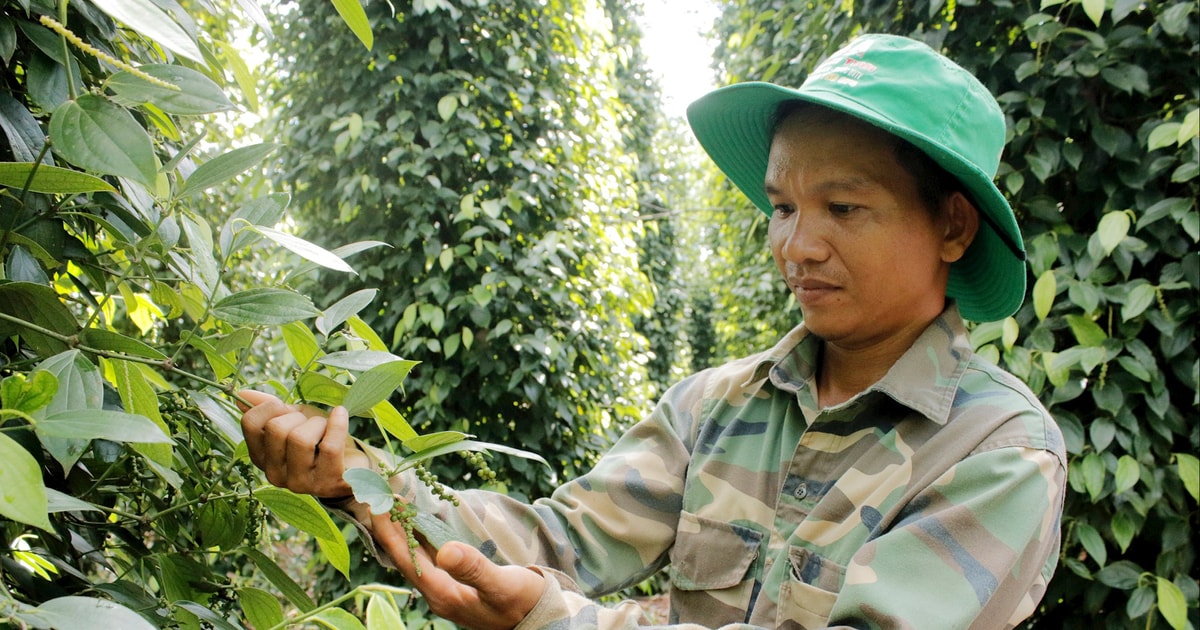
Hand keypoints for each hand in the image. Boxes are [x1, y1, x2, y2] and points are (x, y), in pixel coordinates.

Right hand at [238, 389, 369, 497]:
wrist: (351, 464)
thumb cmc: (318, 438)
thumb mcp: (293, 418)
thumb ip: (268, 408)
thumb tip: (243, 394)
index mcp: (261, 456)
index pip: (251, 423)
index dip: (271, 407)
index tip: (288, 409)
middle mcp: (274, 474)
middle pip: (276, 429)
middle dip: (298, 416)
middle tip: (311, 422)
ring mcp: (299, 483)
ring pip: (301, 439)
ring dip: (318, 423)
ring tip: (326, 427)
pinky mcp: (327, 484)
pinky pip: (329, 447)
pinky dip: (337, 424)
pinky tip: (340, 415)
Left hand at [371, 512, 543, 629]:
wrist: (540, 621)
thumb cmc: (523, 603)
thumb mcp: (502, 585)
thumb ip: (474, 569)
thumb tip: (445, 550)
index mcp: (443, 595)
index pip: (407, 560)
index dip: (390, 533)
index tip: (378, 506)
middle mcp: (439, 594)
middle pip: (406, 558)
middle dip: (391, 529)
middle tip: (381, 497)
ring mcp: (447, 590)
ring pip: (416, 558)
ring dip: (404, 533)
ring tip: (396, 506)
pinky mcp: (456, 585)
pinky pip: (429, 559)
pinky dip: (422, 539)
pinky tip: (421, 525)